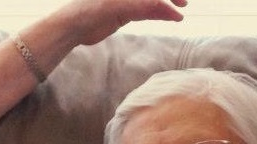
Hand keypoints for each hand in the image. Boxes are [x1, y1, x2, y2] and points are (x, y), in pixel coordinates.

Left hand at [56, 0, 186, 46]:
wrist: (71, 27)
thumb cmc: (89, 10)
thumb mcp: (117, 7)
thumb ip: (141, 7)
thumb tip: (166, 8)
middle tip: (185, 2)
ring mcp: (129, 0)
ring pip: (154, 0)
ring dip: (168, 4)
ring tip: (181, 12)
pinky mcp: (127, 12)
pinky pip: (149, 10)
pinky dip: (161, 13)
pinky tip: (172, 17)